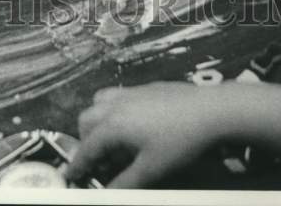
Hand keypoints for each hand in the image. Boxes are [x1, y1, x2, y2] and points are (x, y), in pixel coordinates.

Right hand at [66, 83, 228, 187]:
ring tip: (111, 139)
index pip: (86, 148)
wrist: (209, 110)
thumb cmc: (179, 142)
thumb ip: (125, 183)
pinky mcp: (145, 87)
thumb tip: (106, 194)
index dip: (77, 165)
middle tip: (97, 160)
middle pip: (86, 120)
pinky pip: (118, 95)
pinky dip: (113, 109)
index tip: (70, 177)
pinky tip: (134, 124)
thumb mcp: (151, 170)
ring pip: (100, 101)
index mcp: (113, 125)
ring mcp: (130, 92)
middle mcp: (116, 104)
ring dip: (98, 120)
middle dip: (85, 141)